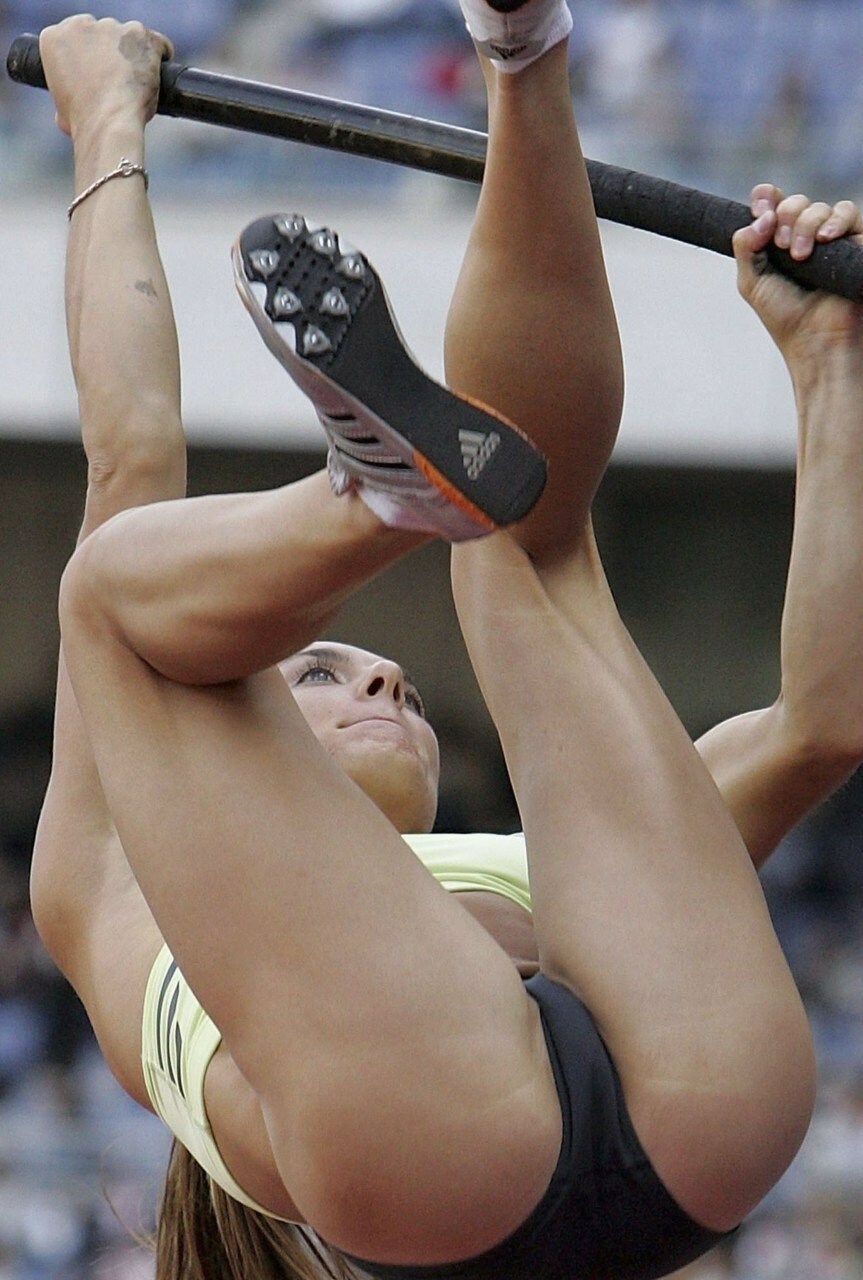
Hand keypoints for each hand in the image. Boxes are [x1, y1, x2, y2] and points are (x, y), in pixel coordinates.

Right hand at [40, 15, 173, 137]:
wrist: (108, 124)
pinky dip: (160, 55)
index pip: (75, 39)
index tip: (97, 73)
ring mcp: (112, 27)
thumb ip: (68, 92)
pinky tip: (158, 72)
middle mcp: (80, 25)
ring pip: (129, 36)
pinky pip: (157, 42)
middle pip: (102, 34)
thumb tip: (74, 104)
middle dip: (111, 54)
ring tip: (138, 83)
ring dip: (134, 55)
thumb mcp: (61, 108)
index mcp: (54, 38)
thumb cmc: (84, 122)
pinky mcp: (140, 34)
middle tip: (118, 81)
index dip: (88, 57)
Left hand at [733, 185, 862, 370]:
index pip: (773, 205)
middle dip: (785, 216)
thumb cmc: (786, 318)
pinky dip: (835, 221)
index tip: (760, 206)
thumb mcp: (752, 282)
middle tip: (781, 248)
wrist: (817, 341)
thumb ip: (746, 245)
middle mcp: (806, 237)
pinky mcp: (856, 244)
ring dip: (806, 223)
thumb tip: (762, 214)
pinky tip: (826, 239)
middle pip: (796, 202)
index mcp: (778, 243)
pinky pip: (849, 214)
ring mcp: (832, 240)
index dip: (765, 198)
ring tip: (800, 255)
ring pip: (821, 207)